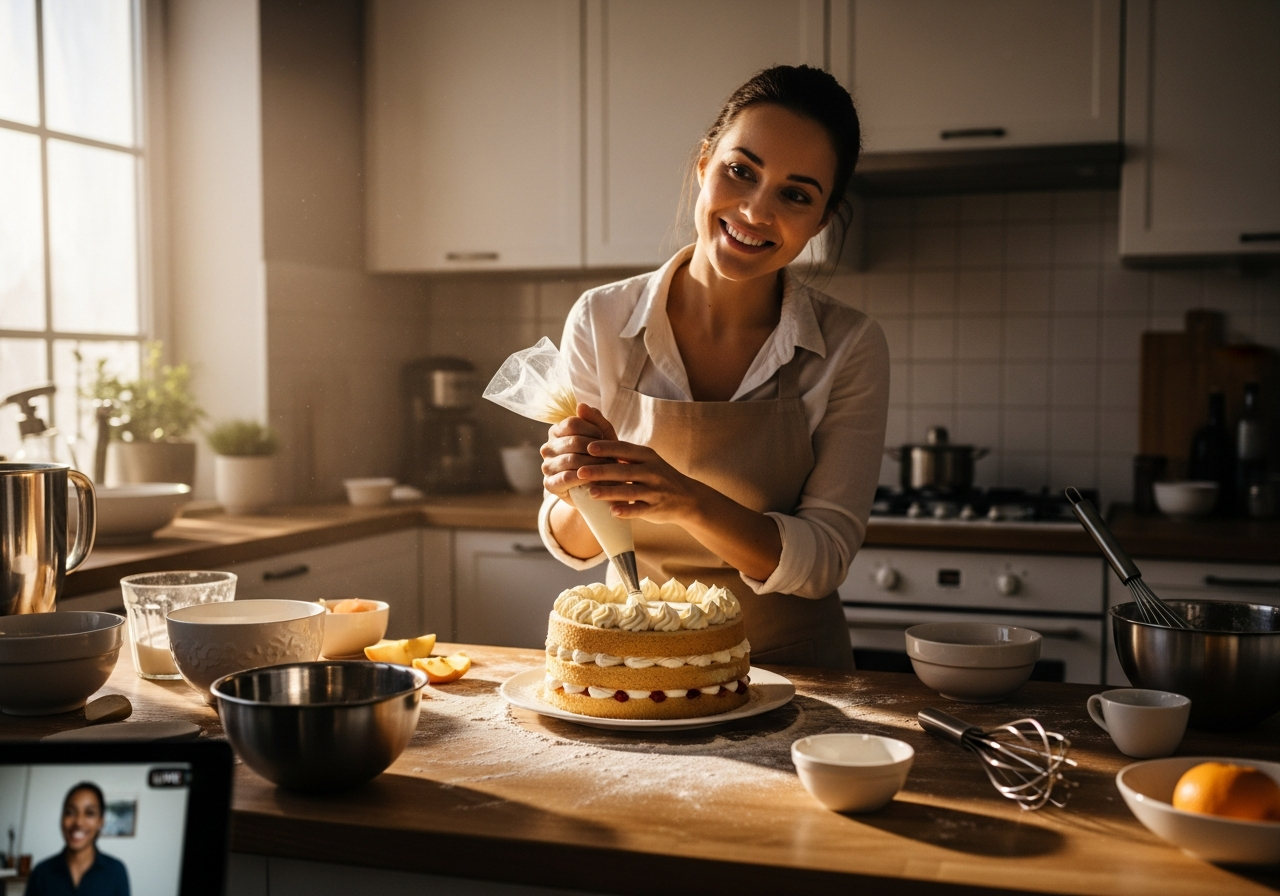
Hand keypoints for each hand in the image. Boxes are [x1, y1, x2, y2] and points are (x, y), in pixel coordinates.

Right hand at [540, 403, 618, 499]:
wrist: (604, 486)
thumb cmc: (603, 456)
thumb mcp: (604, 436)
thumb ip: (595, 419)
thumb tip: (580, 405)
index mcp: (557, 431)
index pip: (571, 423)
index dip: (591, 430)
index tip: (604, 438)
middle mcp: (548, 447)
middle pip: (572, 441)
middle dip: (594, 449)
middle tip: (610, 457)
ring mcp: (547, 466)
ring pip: (570, 459)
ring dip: (592, 464)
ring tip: (607, 468)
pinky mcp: (550, 484)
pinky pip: (565, 478)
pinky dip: (582, 478)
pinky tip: (595, 480)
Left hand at [575, 440, 702, 524]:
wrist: (687, 497)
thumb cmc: (656, 475)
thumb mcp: (646, 458)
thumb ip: (623, 450)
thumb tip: (596, 432)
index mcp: (647, 456)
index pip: (625, 449)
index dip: (607, 448)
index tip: (588, 447)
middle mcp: (652, 471)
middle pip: (624, 471)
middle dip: (601, 471)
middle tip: (580, 472)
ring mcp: (655, 491)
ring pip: (630, 491)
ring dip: (610, 492)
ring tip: (591, 493)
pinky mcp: (656, 509)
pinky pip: (640, 510)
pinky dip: (627, 511)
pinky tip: (613, 512)